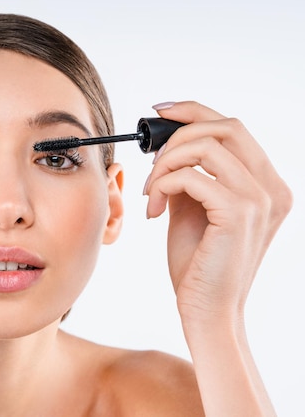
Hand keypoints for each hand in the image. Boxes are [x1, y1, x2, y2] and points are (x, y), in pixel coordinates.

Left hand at [144, 101, 291, 322]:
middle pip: (225, 126)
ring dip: (165, 164)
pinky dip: (163, 185)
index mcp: (266, 184)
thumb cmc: (198, 263)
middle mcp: (272, 187)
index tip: (159, 112)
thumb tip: (168, 145)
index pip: (233, 127)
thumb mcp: (193, 208)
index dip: (194, 111)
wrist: (206, 310)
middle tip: (150, 161)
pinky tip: (154, 211)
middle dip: (177, 135)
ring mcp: (260, 199)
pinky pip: (190, 176)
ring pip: (205, 146)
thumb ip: (190, 175)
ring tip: (151, 192)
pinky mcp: (238, 213)